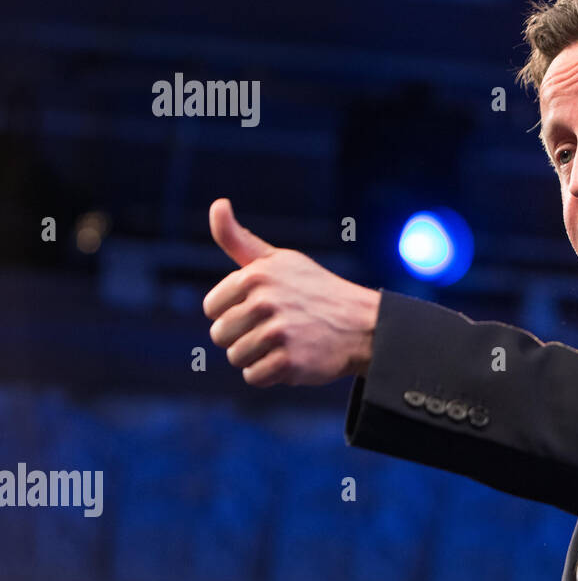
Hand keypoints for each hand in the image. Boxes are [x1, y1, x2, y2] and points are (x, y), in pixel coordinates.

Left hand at [203, 198, 380, 386]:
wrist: (362, 324)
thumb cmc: (314, 290)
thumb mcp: (278, 260)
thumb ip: (238, 239)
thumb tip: (218, 204)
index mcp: (256, 276)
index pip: (212, 308)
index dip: (233, 311)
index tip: (261, 308)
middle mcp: (265, 302)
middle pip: (220, 335)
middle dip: (243, 336)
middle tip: (277, 328)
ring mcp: (278, 333)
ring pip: (236, 357)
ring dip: (257, 356)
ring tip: (286, 343)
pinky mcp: (289, 362)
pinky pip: (254, 376)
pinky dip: (270, 374)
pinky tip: (292, 358)